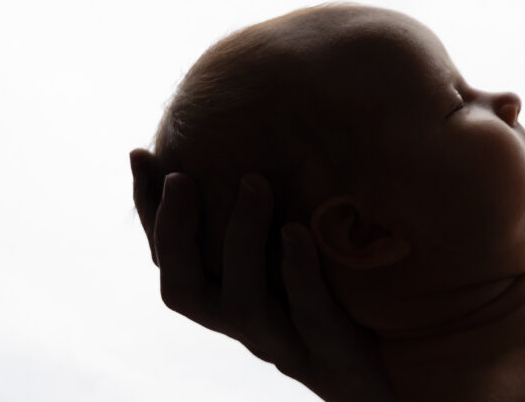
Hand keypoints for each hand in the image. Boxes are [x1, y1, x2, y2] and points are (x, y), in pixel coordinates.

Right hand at [130, 150, 396, 401]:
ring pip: (242, 303)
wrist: (384, 379)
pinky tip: (297, 232)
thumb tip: (255, 145)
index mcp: (229, 301)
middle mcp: (246, 326)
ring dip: (242, 237)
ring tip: (253, 182)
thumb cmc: (339, 310)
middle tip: (180, 176)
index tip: (140, 156)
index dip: (149, 213)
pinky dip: (299, 272)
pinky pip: (309, 316)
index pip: (172, 259)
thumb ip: (272, 218)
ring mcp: (286, 344)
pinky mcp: (330, 356)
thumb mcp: (298, 260)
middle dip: (175, 233)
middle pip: (186, 290)